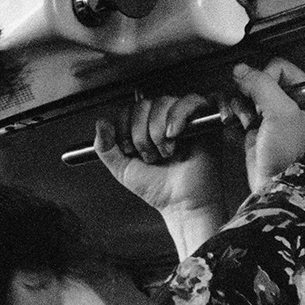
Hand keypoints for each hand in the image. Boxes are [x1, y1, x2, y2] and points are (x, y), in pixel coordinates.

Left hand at [94, 92, 237, 219]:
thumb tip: (101, 123)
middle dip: (140, 134)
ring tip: (164, 152)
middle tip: (150, 156)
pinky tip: (173, 134)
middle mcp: (163, 121)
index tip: (130, 151)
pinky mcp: (203, 120)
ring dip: (157, 130)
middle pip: (144, 105)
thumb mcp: (122, 168)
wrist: (181, 203)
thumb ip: (105, 148)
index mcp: (144, 129)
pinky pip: (190, 101)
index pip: (128, 110)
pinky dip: (177, 116)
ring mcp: (182, 119)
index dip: (125, 128)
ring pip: (163, 102)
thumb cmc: (157, 188)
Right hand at [223, 58, 304, 191]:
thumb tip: (242, 70)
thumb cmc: (291, 158)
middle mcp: (289, 106)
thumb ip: (262, 85)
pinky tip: (236, 130)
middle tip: (252, 111)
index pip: (280, 69)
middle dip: (248, 95)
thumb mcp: (281, 114)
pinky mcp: (256, 134)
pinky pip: (238, 117)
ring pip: (245, 99)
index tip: (259, 93)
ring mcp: (271, 120)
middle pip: (259, 82)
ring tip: (245, 123)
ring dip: (238, 109)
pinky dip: (232, 122)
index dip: (265, 78)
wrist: (279, 189)